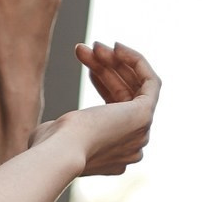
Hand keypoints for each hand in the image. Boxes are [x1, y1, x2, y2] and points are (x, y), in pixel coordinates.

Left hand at [34, 42, 160, 176]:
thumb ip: (71, 129)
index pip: (116, 108)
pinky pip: (151, 82)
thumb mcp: (59, 135)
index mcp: (115, 155)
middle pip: (125, 95)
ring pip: (136, 87)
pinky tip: (117, 47)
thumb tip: (67, 122)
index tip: (84, 59)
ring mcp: (141, 133)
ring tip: (94, 46)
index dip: (102, 79)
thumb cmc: (51, 145)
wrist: (60, 151)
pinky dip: (137, 61)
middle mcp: (132, 147)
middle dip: (106, 67)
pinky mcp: (145, 116)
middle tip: (85, 48)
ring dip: (116, 61)